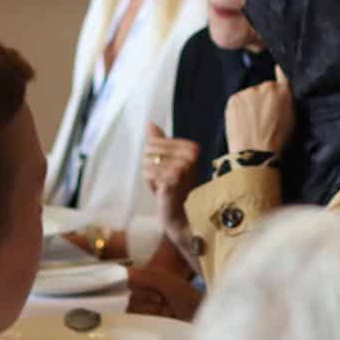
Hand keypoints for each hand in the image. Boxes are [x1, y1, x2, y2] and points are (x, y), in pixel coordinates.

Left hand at [144, 122, 201, 263]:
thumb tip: (150, 122)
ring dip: (151, 177)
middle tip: (165, 182)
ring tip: (165, 187)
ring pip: (147, 161)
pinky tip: (163, 191)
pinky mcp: (173, 178)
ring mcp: (183, 166)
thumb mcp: (168, 162)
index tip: (167, 172)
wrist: (183, 217)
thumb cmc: (176, 189)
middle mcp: (191, 154)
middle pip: (148, 150)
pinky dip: (151, 184)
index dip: (153, 158)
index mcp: (192, 147)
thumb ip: (160, 142)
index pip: (153, 142)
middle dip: (150, 167)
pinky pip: (148, 172)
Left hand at [224, 66, 293, 154]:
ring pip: (250, 95)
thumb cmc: (277, 141)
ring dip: (251, 104)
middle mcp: (266, 87)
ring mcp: (249, 92)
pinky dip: (240, 109)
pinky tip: (244, 123)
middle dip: (264, 98)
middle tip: (264, 117)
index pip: (282, 73)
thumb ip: (288, 100)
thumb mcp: (292, 119)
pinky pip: (238, 101)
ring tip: (253, 124)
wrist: (255, 153)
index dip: (279, 74)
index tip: (277, 73)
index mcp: (284, 91)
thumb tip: (282, 87)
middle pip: (264, 88)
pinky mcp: (234, 99)